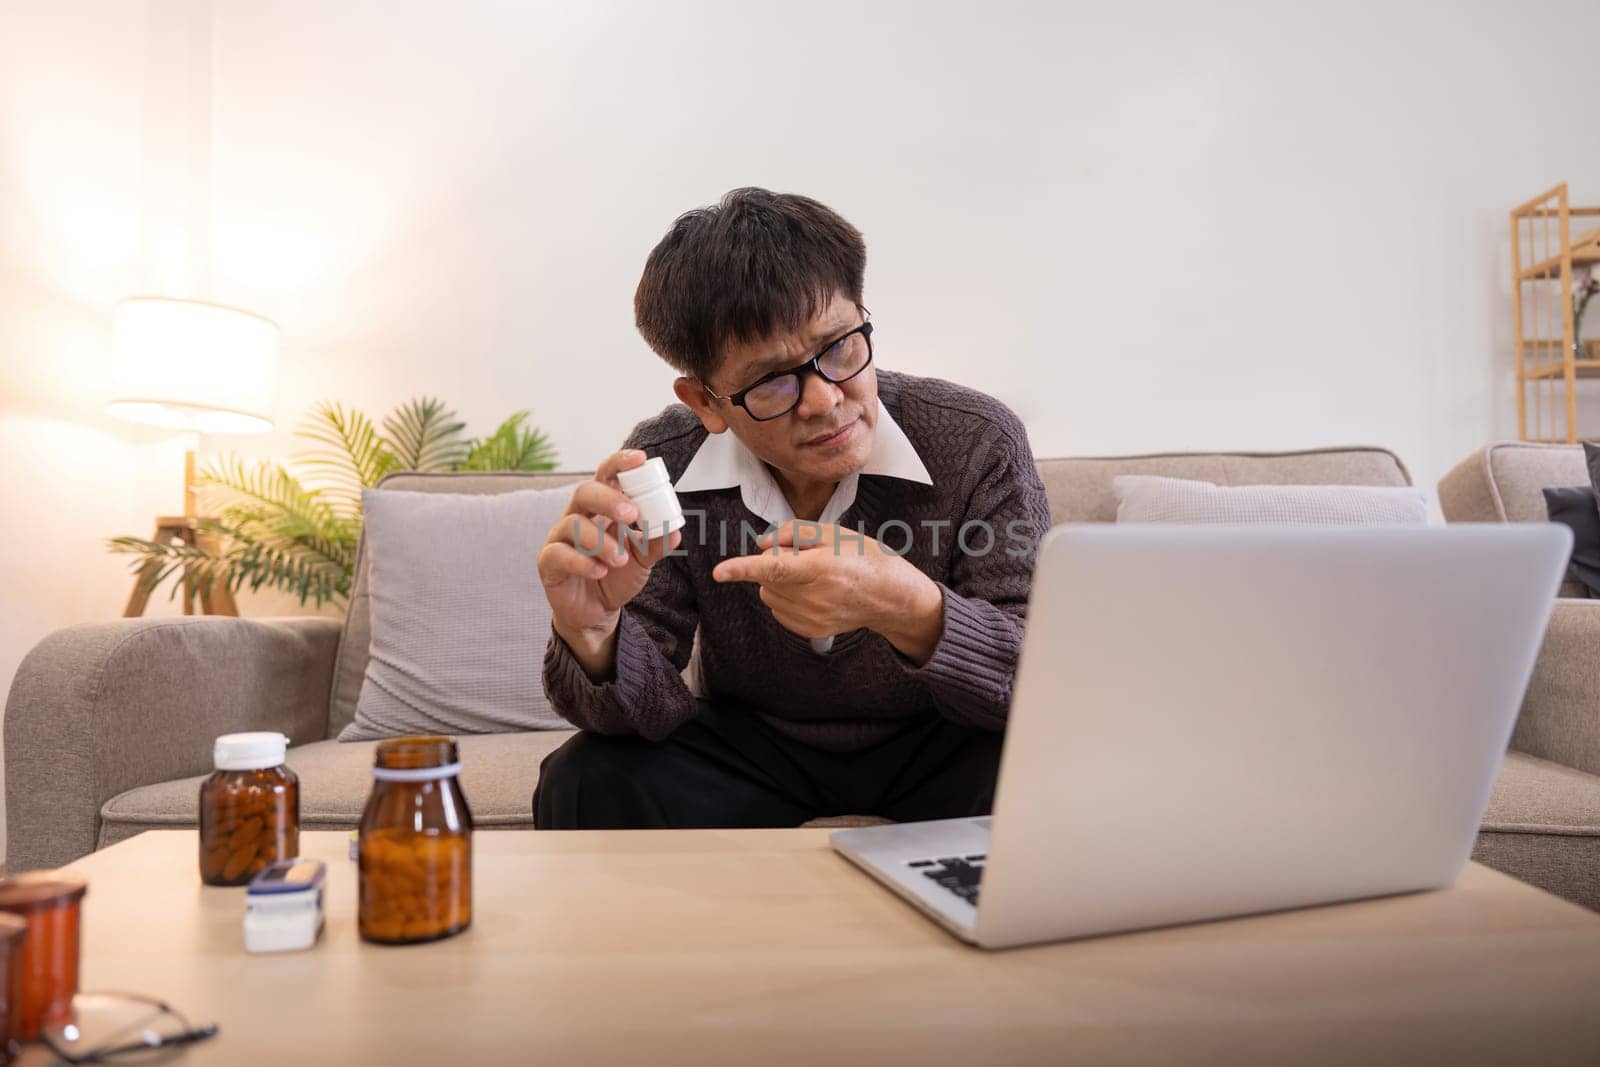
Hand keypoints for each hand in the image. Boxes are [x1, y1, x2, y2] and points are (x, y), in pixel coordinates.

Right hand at [537, 449, 681, 670]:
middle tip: (631, 514)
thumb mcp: (643, 560)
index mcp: (600, 508)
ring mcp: (560, 538)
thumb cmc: (617, 575)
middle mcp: (577, 516)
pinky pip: (558, 554)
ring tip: (621, 559)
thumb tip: (675, 530)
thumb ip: (657, 544)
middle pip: (584, 492)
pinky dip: (582, 562)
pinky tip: (600, 572)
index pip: (605, 476)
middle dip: (608, 499)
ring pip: (572, 524)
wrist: (597, 612)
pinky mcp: (548, 563)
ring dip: (601, 540)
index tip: (640, 458)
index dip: (620, 463)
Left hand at [711, 521, 944, 662]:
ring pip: (769, 595)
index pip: (775, 568)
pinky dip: (785, 598)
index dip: (744, 569)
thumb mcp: (833, 532)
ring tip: (810, 575)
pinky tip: (810, 591)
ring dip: (778, 582)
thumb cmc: (863, 557)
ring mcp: (813, 617)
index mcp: (822, 567)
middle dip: (775, 563)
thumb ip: (793, 532)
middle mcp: (816, 596)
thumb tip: (761, 543)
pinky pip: (779, 610)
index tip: (720, 572)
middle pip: (768, 578)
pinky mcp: (810, 630)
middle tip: (803, 557)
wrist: (889, 596)